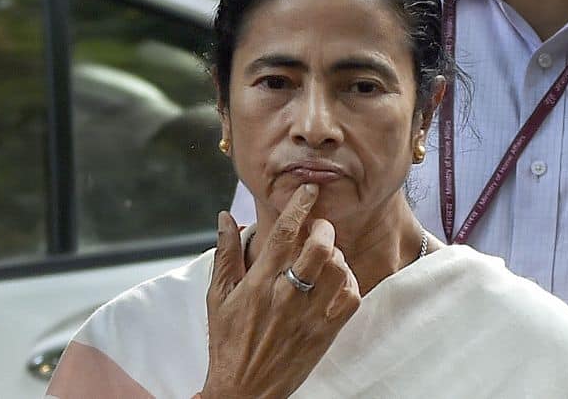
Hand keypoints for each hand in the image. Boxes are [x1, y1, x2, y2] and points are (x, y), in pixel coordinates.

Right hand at [202, 184, 360, 398]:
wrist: (245, 390)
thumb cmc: (228, 341)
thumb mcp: (218, 297)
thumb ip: (226, 254)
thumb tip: (226, 217)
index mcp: (258, 284)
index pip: (282, 235)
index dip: (299, 207)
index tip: (310, 189)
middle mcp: (286, 297)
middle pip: (318, 248)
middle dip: (323, 228)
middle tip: (319, 228)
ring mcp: (309, 316)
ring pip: (338, 270)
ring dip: (336, 254)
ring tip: (327, 255)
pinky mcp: (325, 333)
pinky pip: (350, 298)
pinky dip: (349, 281)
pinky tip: (338, 280)